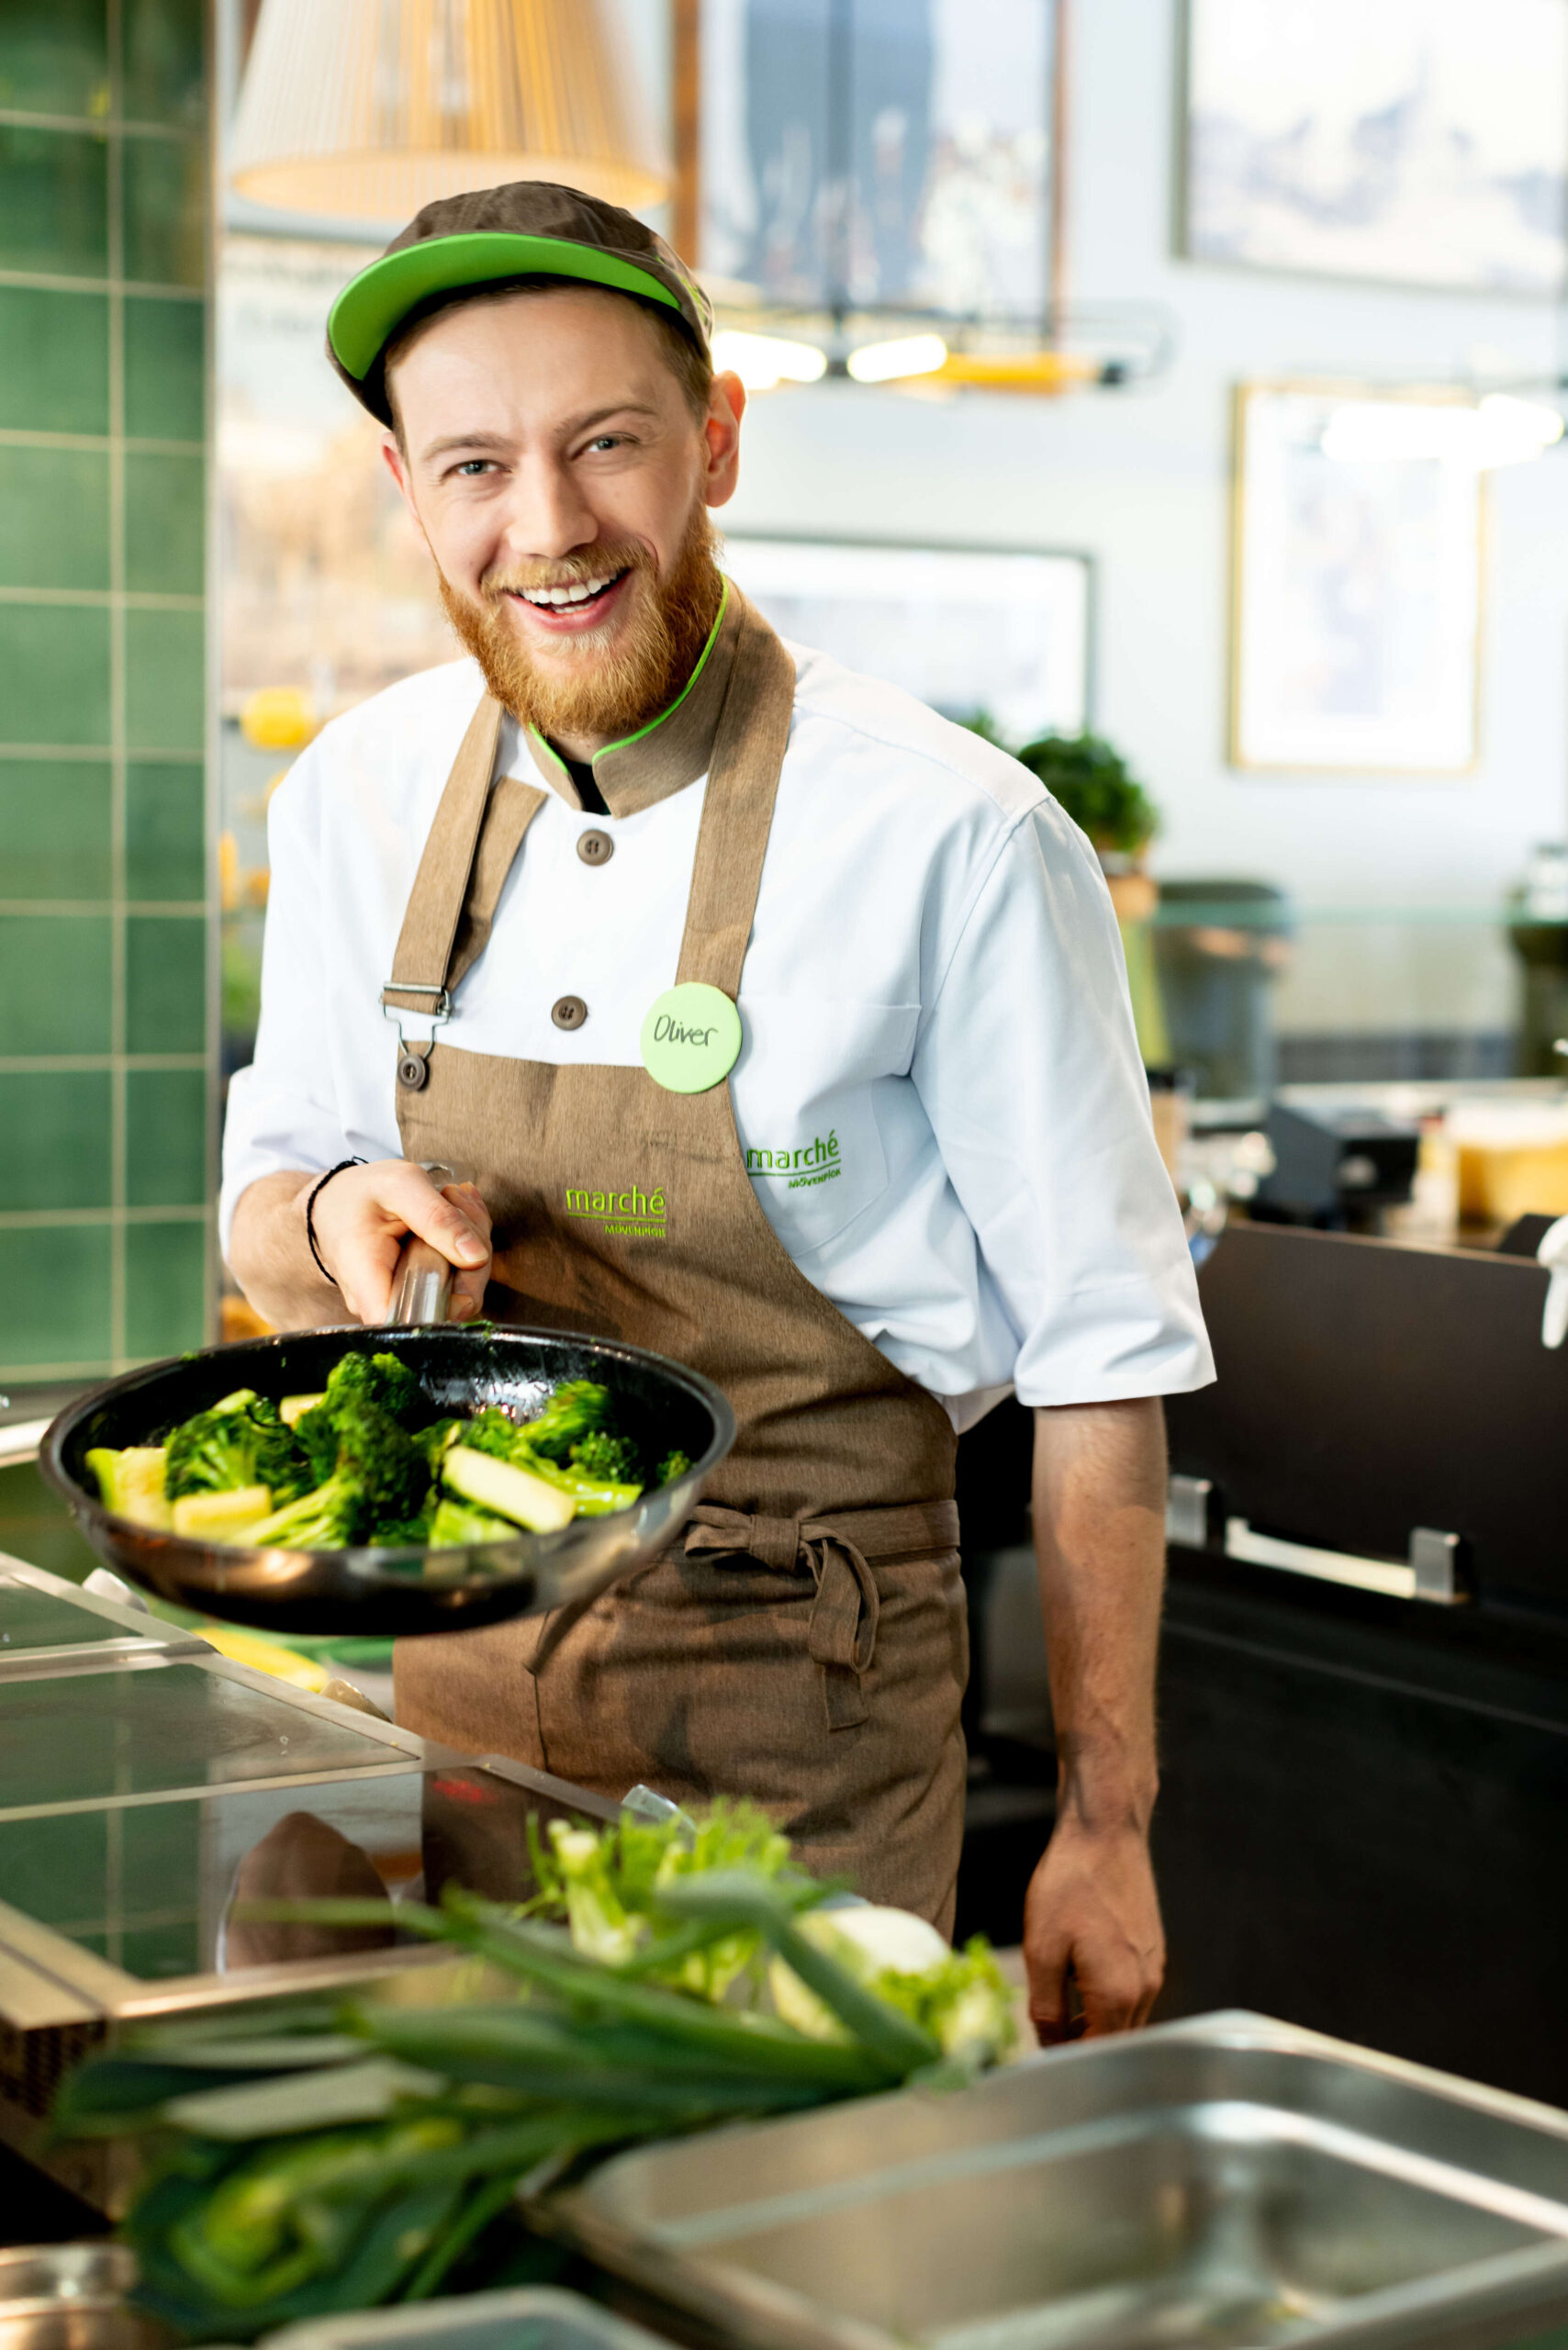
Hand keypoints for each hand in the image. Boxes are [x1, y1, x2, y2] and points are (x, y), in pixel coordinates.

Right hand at [307, 1158, 491, 1324]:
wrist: (339, 1199)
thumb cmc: (361, 1193)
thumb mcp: (399, 1186)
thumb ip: (437, 1218)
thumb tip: (476, 1256)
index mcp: (367, 1280)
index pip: (414, 1322)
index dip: (452, 1300)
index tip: (466, 1255)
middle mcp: (385, 1302)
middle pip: (452, 1305)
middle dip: (473, 1252)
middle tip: (457, 1201)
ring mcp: (405, 1300)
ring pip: (463, 1289)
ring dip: (473, 1240)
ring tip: (452, 1199)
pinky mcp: (423, 1292)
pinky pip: (460, 1278)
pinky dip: (468, 1242)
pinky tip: (455, 1210)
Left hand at [1022, 1815, 1164, 2043]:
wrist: (1105, 1832)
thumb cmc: (1069, 1885)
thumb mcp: (1042, 1950)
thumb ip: (1046, 2007)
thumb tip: (1049, 2044)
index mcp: (1118, 1996)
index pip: (1098, 2054)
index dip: (1068, 2061)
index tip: (1041, 2058)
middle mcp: (1146, 1988)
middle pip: (1116, 2040)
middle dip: (1083, 2045)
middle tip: (1046, 2037)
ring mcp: (1154, 1968)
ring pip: (1126, 2017)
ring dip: (1096, 2022)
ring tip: (1060, 2009)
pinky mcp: (1153, 1949)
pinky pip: (1133, 1992)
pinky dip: (1108, 1999)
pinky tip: (1080, 1979)